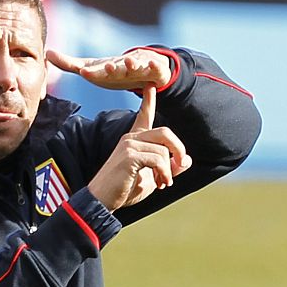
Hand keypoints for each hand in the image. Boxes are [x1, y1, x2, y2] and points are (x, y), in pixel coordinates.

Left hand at [47, 47, 172, 90]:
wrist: (144, 67)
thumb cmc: (112, 70)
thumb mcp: (91, 68)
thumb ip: (69, 64)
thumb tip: (46, 53)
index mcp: (107, 68)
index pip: (97, 71)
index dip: (92, 72)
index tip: (83, 72)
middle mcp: (122, 65)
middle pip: (116, 68)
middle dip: (112, 67)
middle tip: (108, 66)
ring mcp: (139, 66)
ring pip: (136, 66)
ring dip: (133, 64)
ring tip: (130, 63)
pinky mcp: (154, 70)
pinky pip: (156, 69)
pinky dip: (155, 66)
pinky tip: (154, 65)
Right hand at [85, 86, 190, 210]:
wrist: (101, 202)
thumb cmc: (123, 190)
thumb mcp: (152, 178)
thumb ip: (169, 168)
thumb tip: (186, 160)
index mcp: (134, 140)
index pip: (144, 116)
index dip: (149, 100)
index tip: (151, 85)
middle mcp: (131, 139)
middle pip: (166, 133)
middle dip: (178, 150)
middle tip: (178, 167)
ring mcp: (129, 145)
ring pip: (164, 149)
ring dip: (169, 169)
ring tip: (163, 183)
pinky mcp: (129, 156)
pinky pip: (158, 159)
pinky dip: (164, 173)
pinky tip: (160, 183)